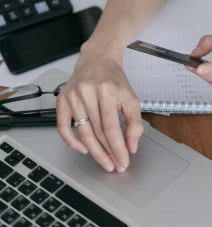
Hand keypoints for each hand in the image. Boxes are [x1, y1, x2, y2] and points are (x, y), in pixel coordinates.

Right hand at [56, 50, 142, 173]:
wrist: (97, 60)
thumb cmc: (114, 80)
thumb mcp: (130, 97)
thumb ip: (134, 122)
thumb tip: (131, 146)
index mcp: (107, 90)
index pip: (111, 127)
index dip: (117, 148)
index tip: (123, 161)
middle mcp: (87, 92)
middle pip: (96, 132)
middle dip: (107, 153)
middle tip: (114, 166)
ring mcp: (72, 96)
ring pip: (82, 132)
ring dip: (93, 151)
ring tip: (104, 161)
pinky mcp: (61, 100)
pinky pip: (63, 127)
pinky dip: (72, 142)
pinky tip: (83, 149)